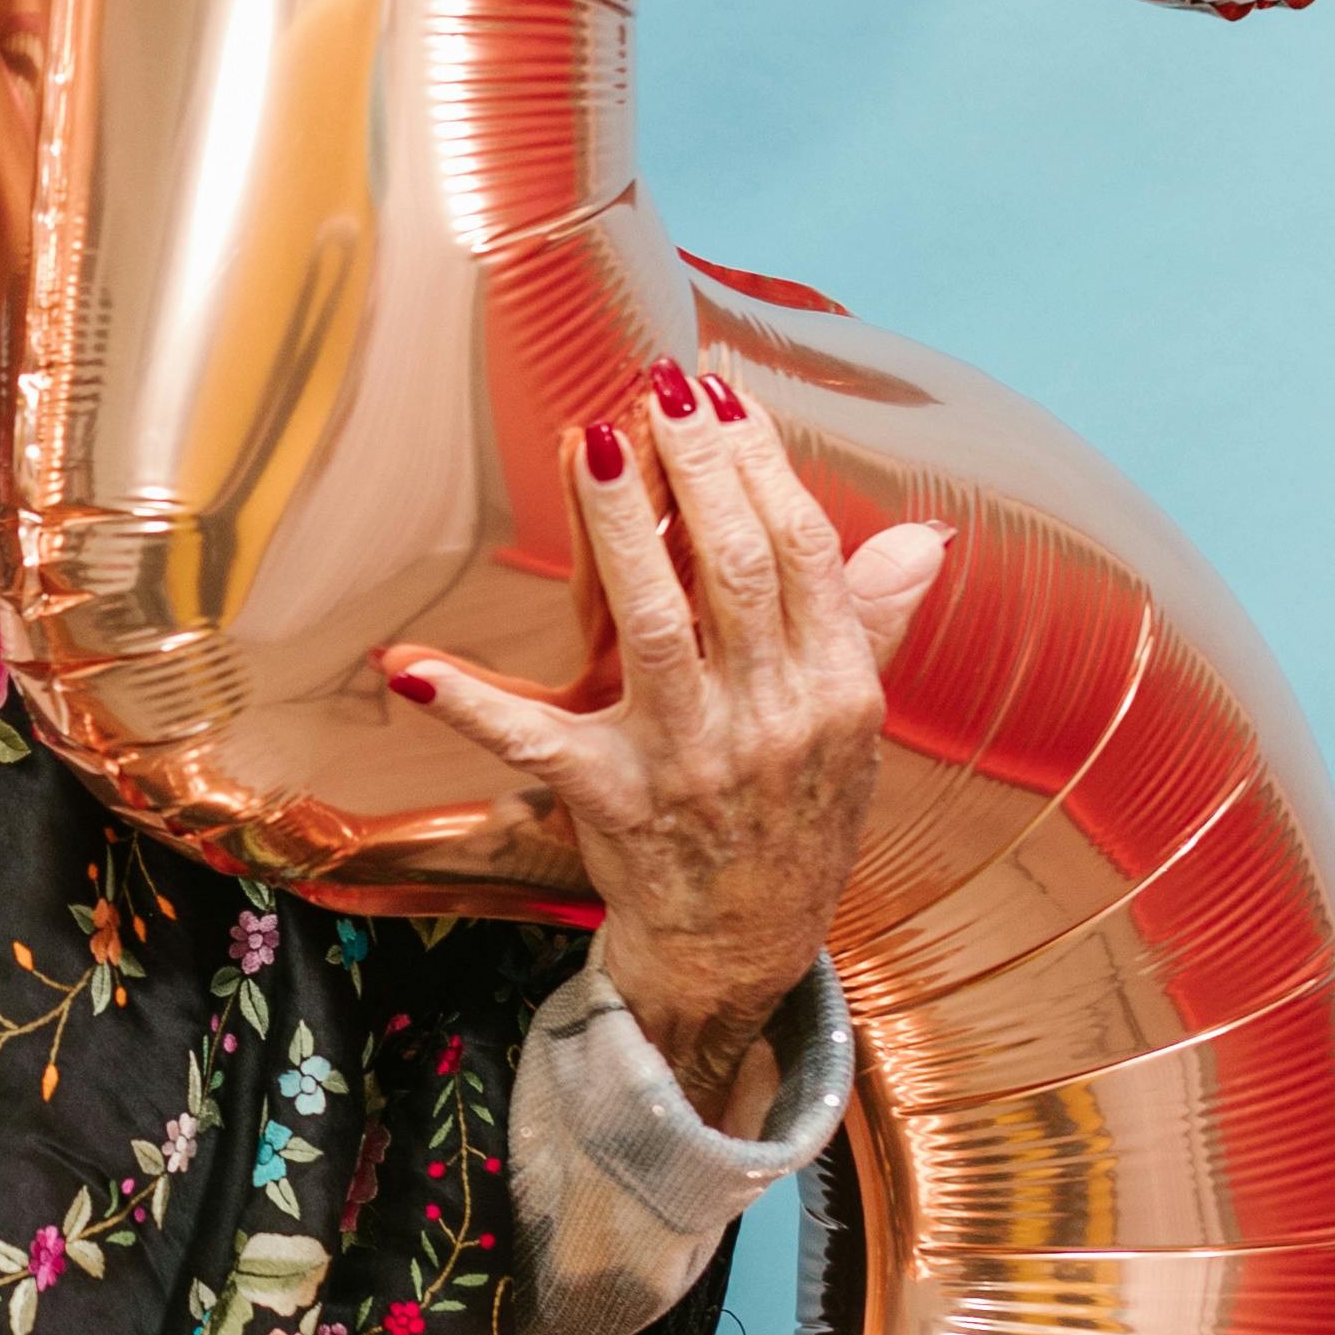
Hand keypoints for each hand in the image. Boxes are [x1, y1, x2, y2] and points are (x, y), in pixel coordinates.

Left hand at [386, 364, 948, 1130]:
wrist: (744, 948)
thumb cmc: (793, 818)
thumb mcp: (851, 728)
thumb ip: (872, 623)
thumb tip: (921, 536)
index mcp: (836, 689)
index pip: (803, 550)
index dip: (763, 464)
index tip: (723, 393)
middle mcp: (772, 718)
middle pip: (738, 569)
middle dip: (698, 468)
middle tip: (658, 385)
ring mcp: (691, 759)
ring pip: (656, 624)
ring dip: (623, 529)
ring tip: (593, 440)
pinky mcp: (613, 801)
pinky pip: (533, 746)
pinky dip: (474, 705)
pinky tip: (414, 662)